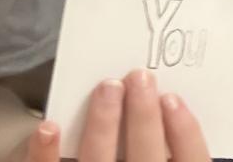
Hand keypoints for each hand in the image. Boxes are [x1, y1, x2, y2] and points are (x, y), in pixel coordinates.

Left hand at [17, 70, 208, 161]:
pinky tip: (50, 127)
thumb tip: (171, 124)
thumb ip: (172, 155)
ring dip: (103, 123)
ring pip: (99, 161)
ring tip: (107, 88)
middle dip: (143, 116)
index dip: (185, 132)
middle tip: (140, 79)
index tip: (173, 99)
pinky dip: (46, 154)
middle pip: (145, 158)